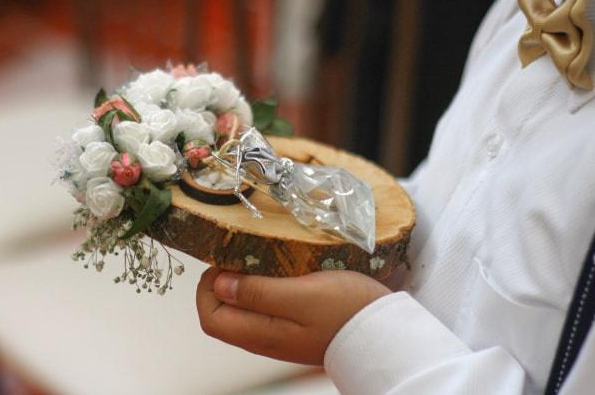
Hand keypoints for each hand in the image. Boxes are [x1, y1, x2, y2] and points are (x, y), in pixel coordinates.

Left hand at [196, 267, 390, 364]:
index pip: (211, 317)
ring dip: (243, 282)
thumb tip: (219, 284)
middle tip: (240, 254)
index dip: (208, 288)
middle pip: (223, 314)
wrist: (387, 332)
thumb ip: (258, 292)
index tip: (225, 260)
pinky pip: (265, 307)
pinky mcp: (296, 326)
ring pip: (244, 309)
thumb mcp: (301, 295)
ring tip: (259, 257)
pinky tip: (279, 269)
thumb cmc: (347, 310)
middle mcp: (264, 339)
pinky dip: (262, 286)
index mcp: (261, 333)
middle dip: (222, 282)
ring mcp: (280, 334)